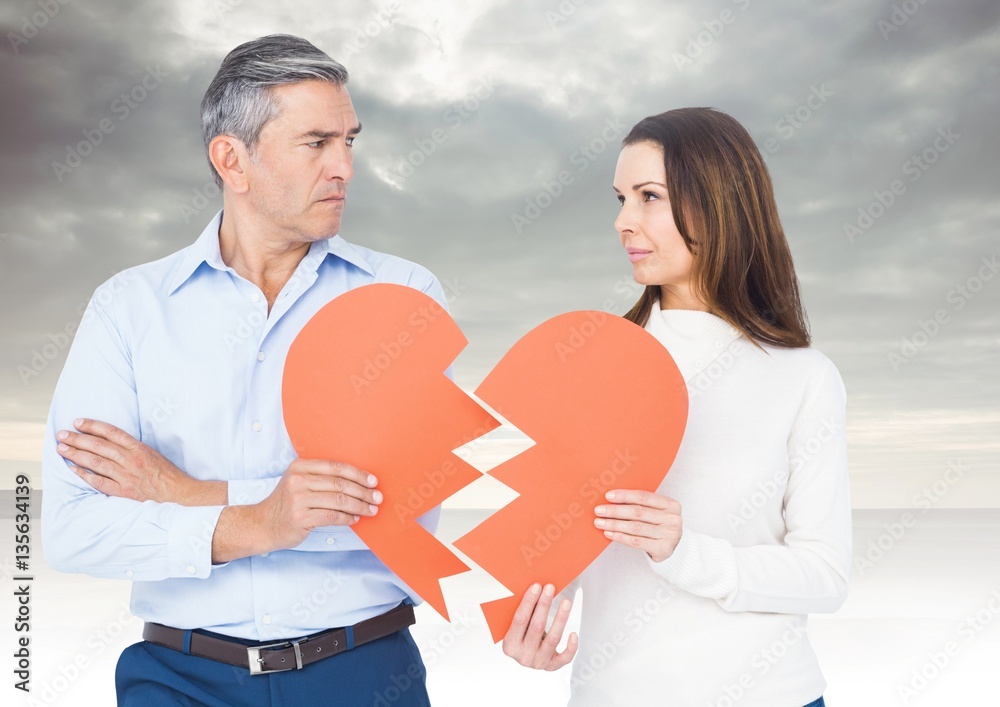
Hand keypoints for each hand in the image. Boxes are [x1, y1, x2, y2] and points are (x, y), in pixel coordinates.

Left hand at [55, 418, 221, 503]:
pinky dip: (85, 475)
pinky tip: (73, 469)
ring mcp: (126, 476)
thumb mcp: (154, 453)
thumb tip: (113, 442)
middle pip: (99, 446)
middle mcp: (131, 460)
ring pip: (96, 462)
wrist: (180, 494)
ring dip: (76, 454)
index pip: (112, 433)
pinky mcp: (124, 491)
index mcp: (140, 448)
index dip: (93, 426)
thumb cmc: (168, 474)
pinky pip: (100, 482)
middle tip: (62, 434)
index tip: (78, 422)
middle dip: (78, 439)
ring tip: (62, 448)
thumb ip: (134, 448)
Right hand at [251, 459, 382, 553]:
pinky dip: (347, 518)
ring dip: (359, 506)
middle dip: (363, 491)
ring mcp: (298, 499)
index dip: (358, 474)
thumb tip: (358, 482)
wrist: (262, 524)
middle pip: (339, 483)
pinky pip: (332, 516)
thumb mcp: (299, 483)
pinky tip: (355, 519)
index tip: (373, 481)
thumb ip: (322, 478)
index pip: (336, 467)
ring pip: (338, 500)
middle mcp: (298, 480)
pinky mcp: (300, 517)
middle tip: (377, 497)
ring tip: (371, 510)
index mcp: (300, 466)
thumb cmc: (287, 504)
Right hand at [502, 583, 577, 670]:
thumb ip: (522, 614)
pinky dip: (571, 647)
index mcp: (510, 645)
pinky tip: (574, 634)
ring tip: (566, 602)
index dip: (528, 602)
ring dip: (560, 618)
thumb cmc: (522, 636)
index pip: (519, 620)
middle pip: (536, 627)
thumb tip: (535, 588)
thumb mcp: (516, 628)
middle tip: (550, 588)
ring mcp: (539, 663)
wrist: (526, 656)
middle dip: (544, 605)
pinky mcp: (552, 666)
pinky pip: (564, 658)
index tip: (536, 586)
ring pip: (553, 639)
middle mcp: (523, 656)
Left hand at [594, 489, 682, 562]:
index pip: (643, 497)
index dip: (624, 495)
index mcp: (671, 504)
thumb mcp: (657, 510)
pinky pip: (636, 541)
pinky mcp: (662, 549)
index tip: (608, 496)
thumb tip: (612, 498)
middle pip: (638, 512)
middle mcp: (672, 519)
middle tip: (599, 510)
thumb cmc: (660, 524)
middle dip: (615, 511)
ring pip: (635, 528)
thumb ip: (641, 504)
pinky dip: (620, 537)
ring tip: (600, 522)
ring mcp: (669, 535)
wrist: (672, 546)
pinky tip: (609, 533)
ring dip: (614, 524)